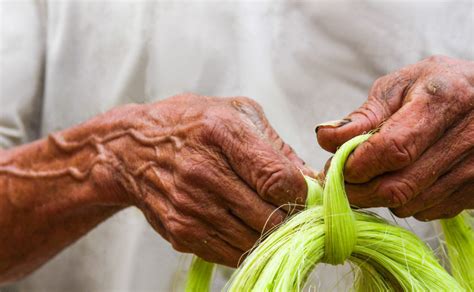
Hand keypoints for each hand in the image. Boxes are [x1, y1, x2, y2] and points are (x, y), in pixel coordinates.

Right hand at [59, 94, 309, 265]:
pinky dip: (247, 246)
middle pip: (271, 217)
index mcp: (221, 132)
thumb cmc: (191, 124)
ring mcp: (190, 207)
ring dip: (271, 236)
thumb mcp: (236, 113)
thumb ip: (277, 146)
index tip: (302, 192)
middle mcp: (203, 172)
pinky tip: (244, 226)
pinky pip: (231, 254)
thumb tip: (312, 181)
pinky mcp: (181, 232)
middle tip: (292, 211)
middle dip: (291, 218)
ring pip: (255, 242)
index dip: (301, 193)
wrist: (131, 149)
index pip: (278, 180)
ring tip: (269, 218)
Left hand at [316, 56, 473, 220]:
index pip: (391, 149)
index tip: (333, 165)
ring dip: (379, 197)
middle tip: (340, 179)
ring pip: (410, 205)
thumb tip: (325, 137)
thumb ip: (363, 116)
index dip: (355, 165)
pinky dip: (405, 202)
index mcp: (442, 100)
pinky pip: (428, 212)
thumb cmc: (435, 88)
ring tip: (373, 174)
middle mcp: (469, 136)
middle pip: (398, 186)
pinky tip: (404, 179)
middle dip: (357, 190)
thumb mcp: (399, 87)